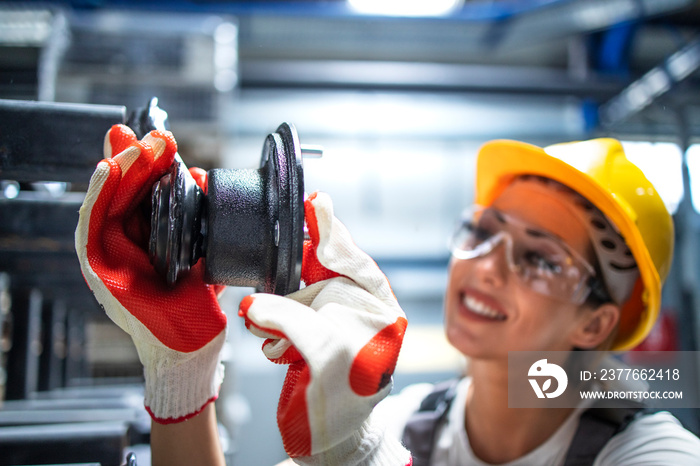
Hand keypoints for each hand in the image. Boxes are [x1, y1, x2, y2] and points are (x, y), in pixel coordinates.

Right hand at [75, 124, 226, 423]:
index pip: (143, 193)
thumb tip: (202, 178)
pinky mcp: (99, 269)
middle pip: (123, 192)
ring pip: (107, 201)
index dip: (149, 164)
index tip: (163, 142)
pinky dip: (98, 195)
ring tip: (138, 146)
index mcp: (147, 238)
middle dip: (137, 159)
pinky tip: (107, 170)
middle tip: (155, 136)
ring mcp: (109, 255)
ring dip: (121, 169)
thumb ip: (200, 220)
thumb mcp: (202, 254)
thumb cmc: (195, 306)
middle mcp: (124, 243)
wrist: (192, 346)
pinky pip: (92, 225)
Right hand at [239, 192, 409, 464]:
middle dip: (297, 274)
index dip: (332, 232)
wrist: (328, 443)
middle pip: (323, 273)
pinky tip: (274, 347)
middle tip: (279, 263)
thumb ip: (294, 320)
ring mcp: (331, 324)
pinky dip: (271, 326)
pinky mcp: (306, 337)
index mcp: (380, 311)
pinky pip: (282, 316)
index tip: (315, 202)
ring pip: (297, 293)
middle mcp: (358, 313)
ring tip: (272, 334)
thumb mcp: (327, 356)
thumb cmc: (345, 407)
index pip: (355, 261)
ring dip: (279, 309)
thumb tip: (257, 303)